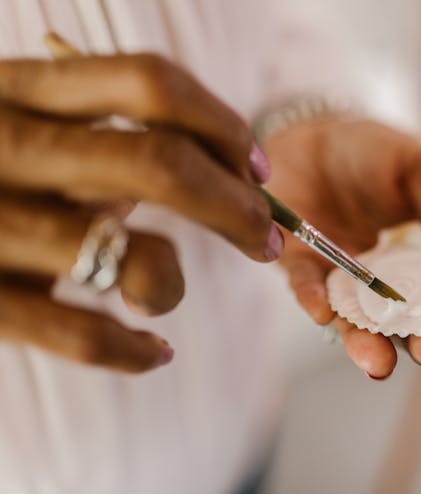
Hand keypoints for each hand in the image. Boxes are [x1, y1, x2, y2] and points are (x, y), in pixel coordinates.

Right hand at [0, 53, 282, 371]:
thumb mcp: (23, 122)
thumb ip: (100, 132)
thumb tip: (219, 171)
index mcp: (22, 90)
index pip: (150, 85)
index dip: (223, 127)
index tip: (258, 170)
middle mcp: (5, 147)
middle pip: (161, 166)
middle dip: (237, 209)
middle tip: (265, 239)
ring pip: (132, 257)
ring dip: (174, 282)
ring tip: (167, 290)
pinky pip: (81, 335)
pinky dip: (132, 350)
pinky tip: (153, 351)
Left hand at [264, 116, 420, 378]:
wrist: (315, 133)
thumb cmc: (374, 151)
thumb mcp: (416, 165)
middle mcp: (387, 280)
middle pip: (410, 324)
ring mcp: (344, 279)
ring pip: (358, 323)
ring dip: (368, 345)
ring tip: (380, 365)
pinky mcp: (302, 266)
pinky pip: (307, 288)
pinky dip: (314, 300)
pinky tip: (323, 312)